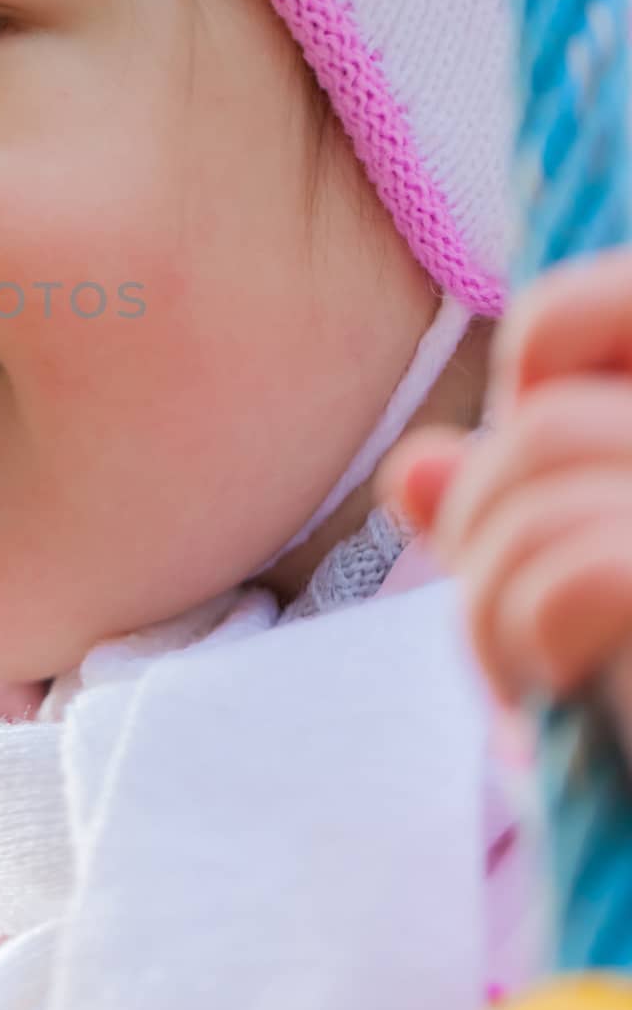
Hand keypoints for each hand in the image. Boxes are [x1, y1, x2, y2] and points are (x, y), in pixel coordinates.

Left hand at [375, 249, 631, 754]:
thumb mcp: (578, 582)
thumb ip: (516, 510)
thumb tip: (412, 468)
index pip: (597, 305)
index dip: (531, 384)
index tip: (533, 485)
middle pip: (544, 413)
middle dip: (483, 523)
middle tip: (514, 624)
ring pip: (537, 463)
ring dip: (488, 597)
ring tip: (525, 677)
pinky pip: (571, 566)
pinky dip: (521, 638)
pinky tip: (549, 705)